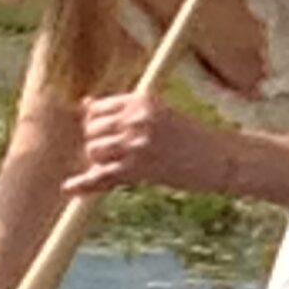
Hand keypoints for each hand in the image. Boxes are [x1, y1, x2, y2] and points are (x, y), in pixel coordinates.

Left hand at [65, 91, 228, 196]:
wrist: (219, 157)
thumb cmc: (190, 136)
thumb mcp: (159, 113)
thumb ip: (123, 110)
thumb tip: (85, 104)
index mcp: (142, 100)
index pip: (98, 108)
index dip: (96, 122)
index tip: (104, 134)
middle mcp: (137, 119)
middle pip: (92, 129)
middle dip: (97, 142)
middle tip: (114, 153)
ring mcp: (136, 144)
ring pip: (93, 150)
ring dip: (98, 160)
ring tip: (117, 165)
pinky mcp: (138, 169)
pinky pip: (100, 176)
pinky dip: (84, 184)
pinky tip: (69, 187)